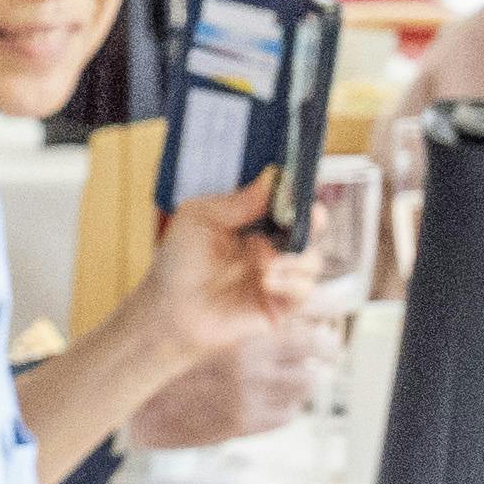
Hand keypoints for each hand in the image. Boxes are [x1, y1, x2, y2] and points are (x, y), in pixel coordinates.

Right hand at [124, 323, 321, 451]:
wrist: (142, 403)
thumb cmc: (171, 358)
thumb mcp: (210, 318)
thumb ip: (248, 306)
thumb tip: (292, 295)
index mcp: (248, 320)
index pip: (317, 305)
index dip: (325, 307)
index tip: (324, 310)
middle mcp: (260, 354)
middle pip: (326, 345)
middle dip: (323, 343)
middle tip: (316, 342)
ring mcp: (259, 391)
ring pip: (311, 380)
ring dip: (303, 375)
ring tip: (285, 371)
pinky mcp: (253, 421)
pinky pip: (290, 411)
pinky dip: (283, 403)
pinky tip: (264, 395)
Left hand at [129, 169, 311, 369]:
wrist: (168, 307)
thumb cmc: (178, 262)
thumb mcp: (200, 218)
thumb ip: (238, 201)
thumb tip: (272, 176)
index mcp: (256, 228)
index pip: (289, 208)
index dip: (299, 199)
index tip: (300, 191)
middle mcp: (271, 251)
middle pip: (310, 232)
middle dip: (315, 221)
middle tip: (312, 216)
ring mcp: (278, 279)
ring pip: (312, 262)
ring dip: (299, 259)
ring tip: (269, 265)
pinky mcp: (278, 307)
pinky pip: (303, 292)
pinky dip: (293, 284)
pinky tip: (267, 281)